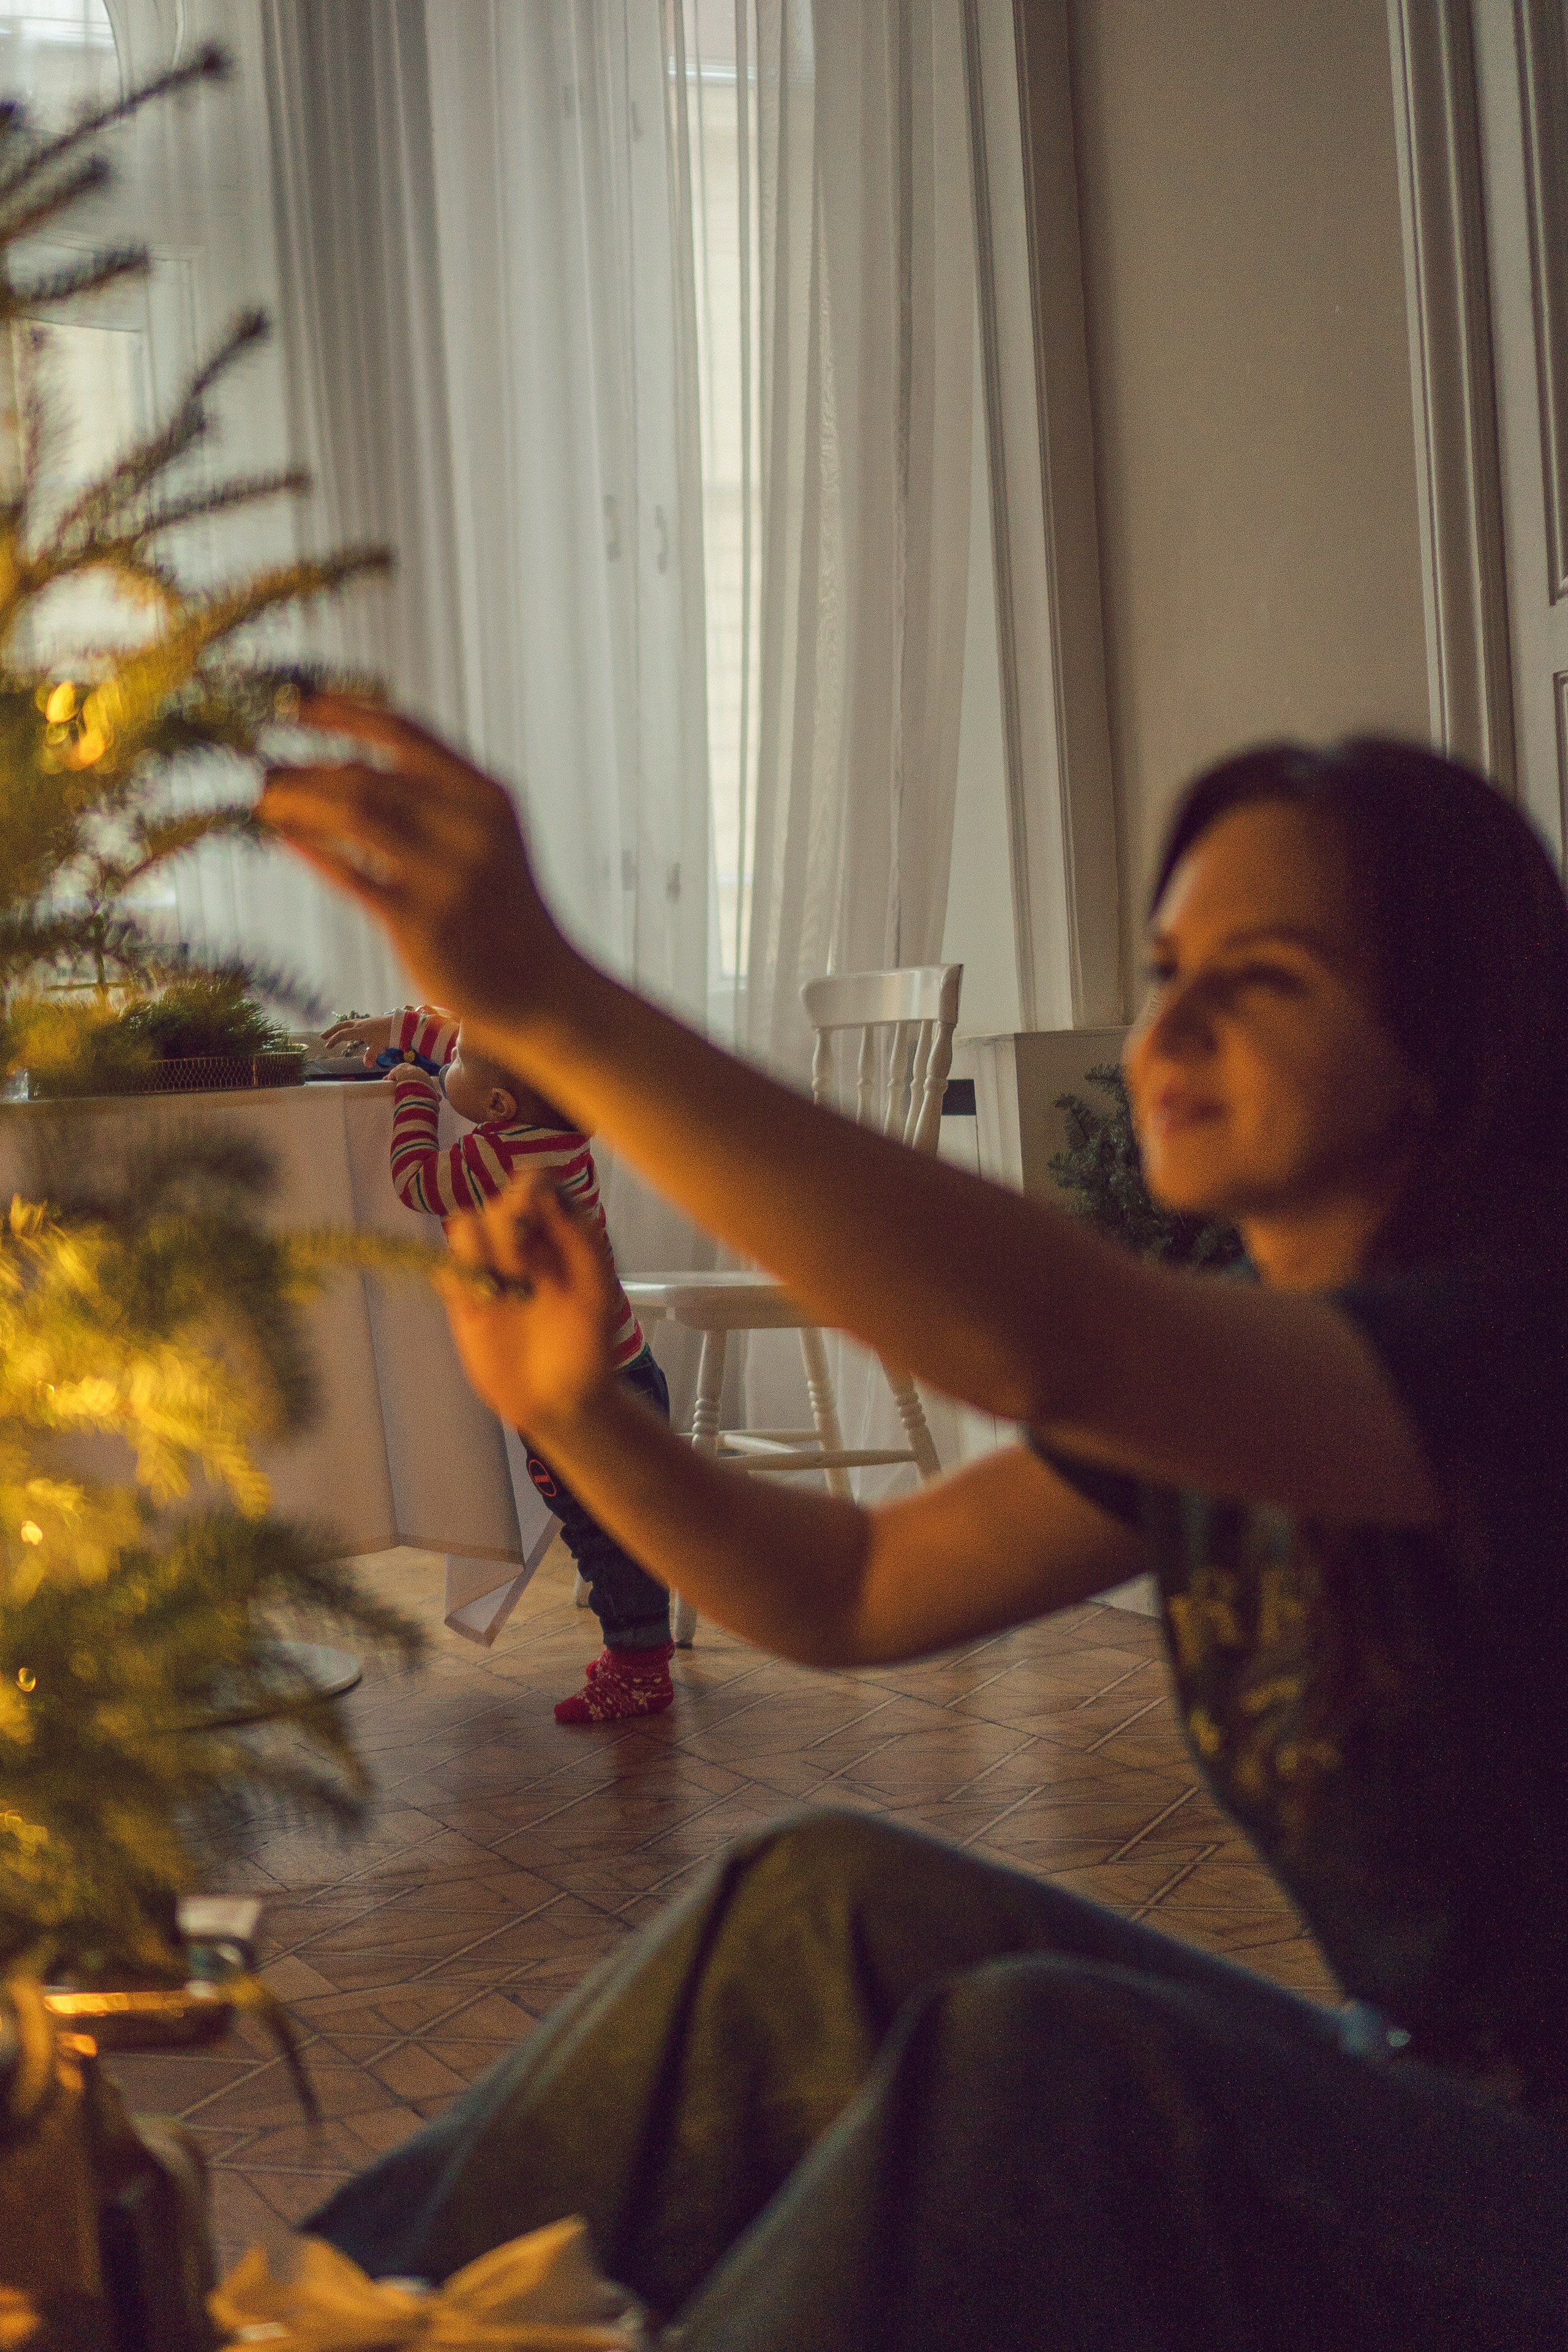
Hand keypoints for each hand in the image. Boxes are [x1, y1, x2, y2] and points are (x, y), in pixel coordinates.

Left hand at [258, 695, 571, 1038]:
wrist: (542, 990)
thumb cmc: (502, 913)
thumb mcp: (486, 840)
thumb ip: (433, 799)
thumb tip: (337, 764)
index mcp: (487, 797)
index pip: (405, 733)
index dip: (342, 711)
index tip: (294, 703)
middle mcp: (471, 828)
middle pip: (368, 774)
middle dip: (305, 767)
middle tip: (264, 767)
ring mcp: (448, 876)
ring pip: (354, 815)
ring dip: (299, 802)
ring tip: (266, 798)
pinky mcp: (422, 924)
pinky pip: (350, 874)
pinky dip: (312, 850)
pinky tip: (287, 837)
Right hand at [320, 1012, 395, 1067]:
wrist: (398, 1023)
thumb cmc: (388, 1034)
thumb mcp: (379, 1046)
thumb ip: (371, 1055)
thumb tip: (367, 1065)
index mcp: (359, 1030)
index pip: (343, 1034)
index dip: (334, 1040)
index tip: (327, 1046)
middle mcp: (359, 1024)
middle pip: (341, 1026)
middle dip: (331, 1031)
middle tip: (322, 1037)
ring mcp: (364, 1021)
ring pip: (347, 1023)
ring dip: (339, 1028)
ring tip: (333, 1033)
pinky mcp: (369, 1021)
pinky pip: (354, 1023)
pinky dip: (348, 1027)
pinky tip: (350, 1031)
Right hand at [439, 1172, 621, 1439]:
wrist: (561, 1400)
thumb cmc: (590, 1343)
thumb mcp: (596, 1288)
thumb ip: (578, 1236)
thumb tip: (544, 1189)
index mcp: (559, 1233)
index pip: (536, 1183)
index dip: (530, 1187)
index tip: (534, 1213)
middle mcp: (522, 1244)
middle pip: (497, 1201)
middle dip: (507, 1222)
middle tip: (524, 1263)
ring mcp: (490, 1270)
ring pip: (465, 1227)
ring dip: (478, 1248)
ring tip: (503, 1287)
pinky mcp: (465, 1300)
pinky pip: (444, 1270)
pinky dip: (455, 1279)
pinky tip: (481, 1307)